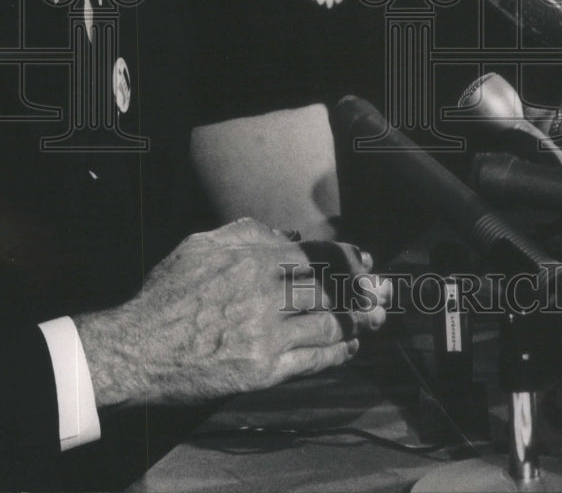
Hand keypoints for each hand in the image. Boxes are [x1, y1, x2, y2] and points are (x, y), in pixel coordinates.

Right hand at [74, 218, 387, 407]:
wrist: (137, 347)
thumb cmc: (167, 295)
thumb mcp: (201, 243)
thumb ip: (247, 231)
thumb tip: (288, 234)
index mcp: (254, 259)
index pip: (316, 255)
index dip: (348, 259)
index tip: (366, 263)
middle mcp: (265, 293)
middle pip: (330, 288)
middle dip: (363, 290)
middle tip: (383, 293)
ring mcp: (267, 333)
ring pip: (328, 323)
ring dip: (358, 321)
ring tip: (374, 319)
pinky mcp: (262, 370)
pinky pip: (312, 360)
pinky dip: (337, 354)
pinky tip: (349, 349)